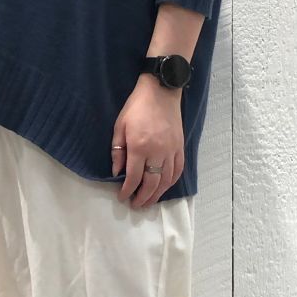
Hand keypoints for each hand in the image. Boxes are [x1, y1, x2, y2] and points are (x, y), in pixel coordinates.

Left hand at [112, 77, 183, 206]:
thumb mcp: (120, 126)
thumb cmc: (136, 107)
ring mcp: (171, 150)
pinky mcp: (180, 147)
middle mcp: (157, 152)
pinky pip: (178, 170)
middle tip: (136, 205)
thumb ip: (118, 151)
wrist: (161, 91)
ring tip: (149, 201)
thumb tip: (116, 172)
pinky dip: (171, 182)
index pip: (133, 177)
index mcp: (139, 146)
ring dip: (157, 194)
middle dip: (142, 197)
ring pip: (166, 180)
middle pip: (151, 183)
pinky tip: (164, 187)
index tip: (122, 197)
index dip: (127, 190)